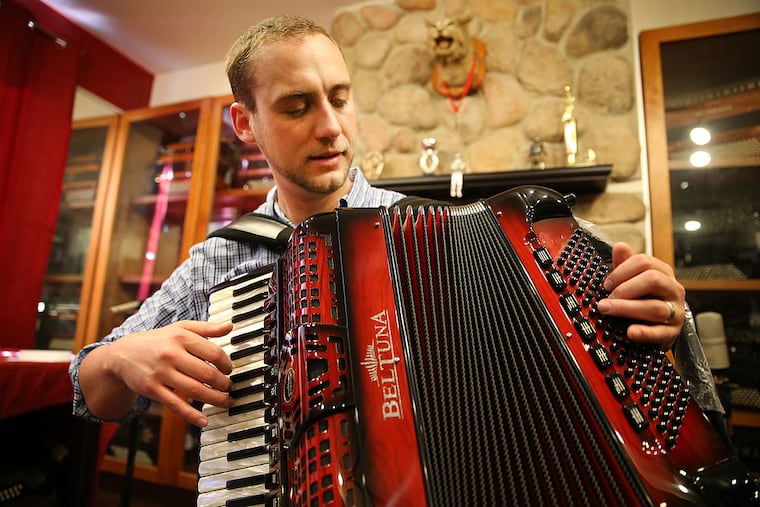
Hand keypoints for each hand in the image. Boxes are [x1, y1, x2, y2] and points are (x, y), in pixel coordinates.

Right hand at [80, 320, 233, 426]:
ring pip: (195, 390)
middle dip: (223, 383)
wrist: (122, 354)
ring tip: (226, 401)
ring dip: (215, 399)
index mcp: (181, 337)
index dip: (226, 363)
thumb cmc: (157, 340)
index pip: (213, 352)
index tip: (229, 370)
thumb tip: (229, 327)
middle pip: (206, 373)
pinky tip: (204, 421)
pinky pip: (175, 405)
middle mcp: (171, 354)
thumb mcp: (180, 328)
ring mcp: (161, 373)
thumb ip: (206, 328)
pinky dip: (191, 415)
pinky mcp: (152, 390)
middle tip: (229, 387)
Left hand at [596, 242, 684, 349]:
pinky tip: (630, 332)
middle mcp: (673, 290)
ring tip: (607, 310)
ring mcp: (675, 312)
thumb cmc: (645, 299)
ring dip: (626, 308)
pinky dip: (644, 332)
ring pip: (654, 307)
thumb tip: (619, 246)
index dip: (621, 271)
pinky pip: (658, 332)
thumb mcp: (634, 280)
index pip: (644, 262)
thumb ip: (626, 264)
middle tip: (606, 298)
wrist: (661, 326)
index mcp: (663, 273)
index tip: (606, 283)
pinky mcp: (672, 332)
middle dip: (625, 289)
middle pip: (653, 280)